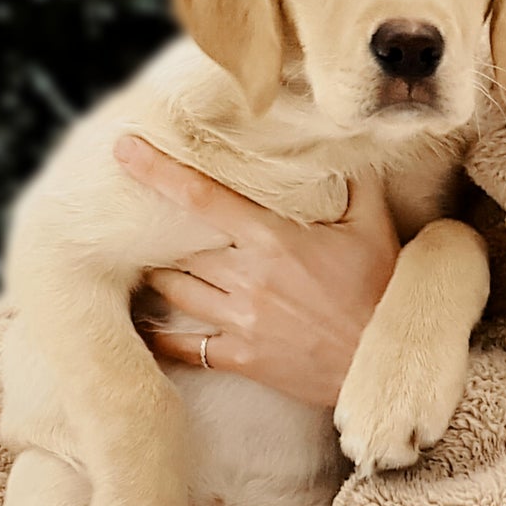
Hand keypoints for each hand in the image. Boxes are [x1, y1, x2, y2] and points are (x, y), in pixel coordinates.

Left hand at [114, 134, 400, 408]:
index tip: (125, 149)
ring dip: (158, 272)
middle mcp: (246, 278)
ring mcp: (238, 320)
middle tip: (139, 212)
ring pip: (173, 289)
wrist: (381, 359)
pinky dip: (160, 336)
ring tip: (148, 259)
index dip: (158, 171)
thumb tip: (342, 146)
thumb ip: (354, 183)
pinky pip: (184, 347)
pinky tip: (148, 325)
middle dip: (156, 227)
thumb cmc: (380, 290)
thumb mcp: (373, 228)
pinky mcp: (240, 357)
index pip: (201, 197)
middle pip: (178, 245)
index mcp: (271, 240)